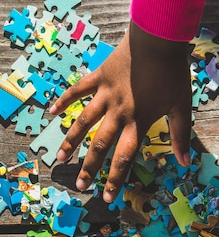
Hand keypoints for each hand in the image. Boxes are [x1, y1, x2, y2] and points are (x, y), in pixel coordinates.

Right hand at [49, 20, 191, 202]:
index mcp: (138, 121)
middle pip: (100, 146)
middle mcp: (118, 113)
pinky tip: (51, 111)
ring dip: (71, 141)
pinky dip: (64, 100)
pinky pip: (78, 91)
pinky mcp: (98, 78)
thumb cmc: (172, 72)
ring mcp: (105, 95)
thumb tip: (186, 162)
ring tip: (60, 158)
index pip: (124, 158)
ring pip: (83, 123)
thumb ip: (181, 134)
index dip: (114, 179)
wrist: (159, 39)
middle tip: (79, 185)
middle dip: (89, 168)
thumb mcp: (180, 105)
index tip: (106, 197)